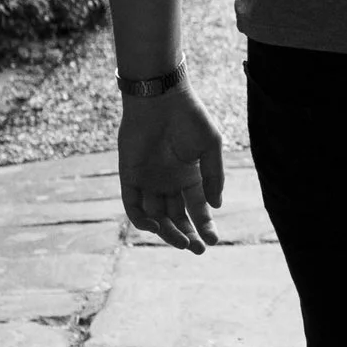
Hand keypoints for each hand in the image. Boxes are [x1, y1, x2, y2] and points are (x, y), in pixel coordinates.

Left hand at [119, 81, 225, 251]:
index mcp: (189, 176)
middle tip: (197, 249)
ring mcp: (148, 181)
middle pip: (176, 217)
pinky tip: (155, 227)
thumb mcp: (210, 146)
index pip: (196, 208)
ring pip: (156, 216)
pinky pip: (133, 205)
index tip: (214, 239)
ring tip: (182, 242)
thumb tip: (216, 206)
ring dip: (167, 232)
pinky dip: (141, 220)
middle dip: (187, 235)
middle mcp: (168, 182)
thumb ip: (213, 176)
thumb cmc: (189, 117)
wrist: (160, 97)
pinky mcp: (130, 177)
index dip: (205, 225)